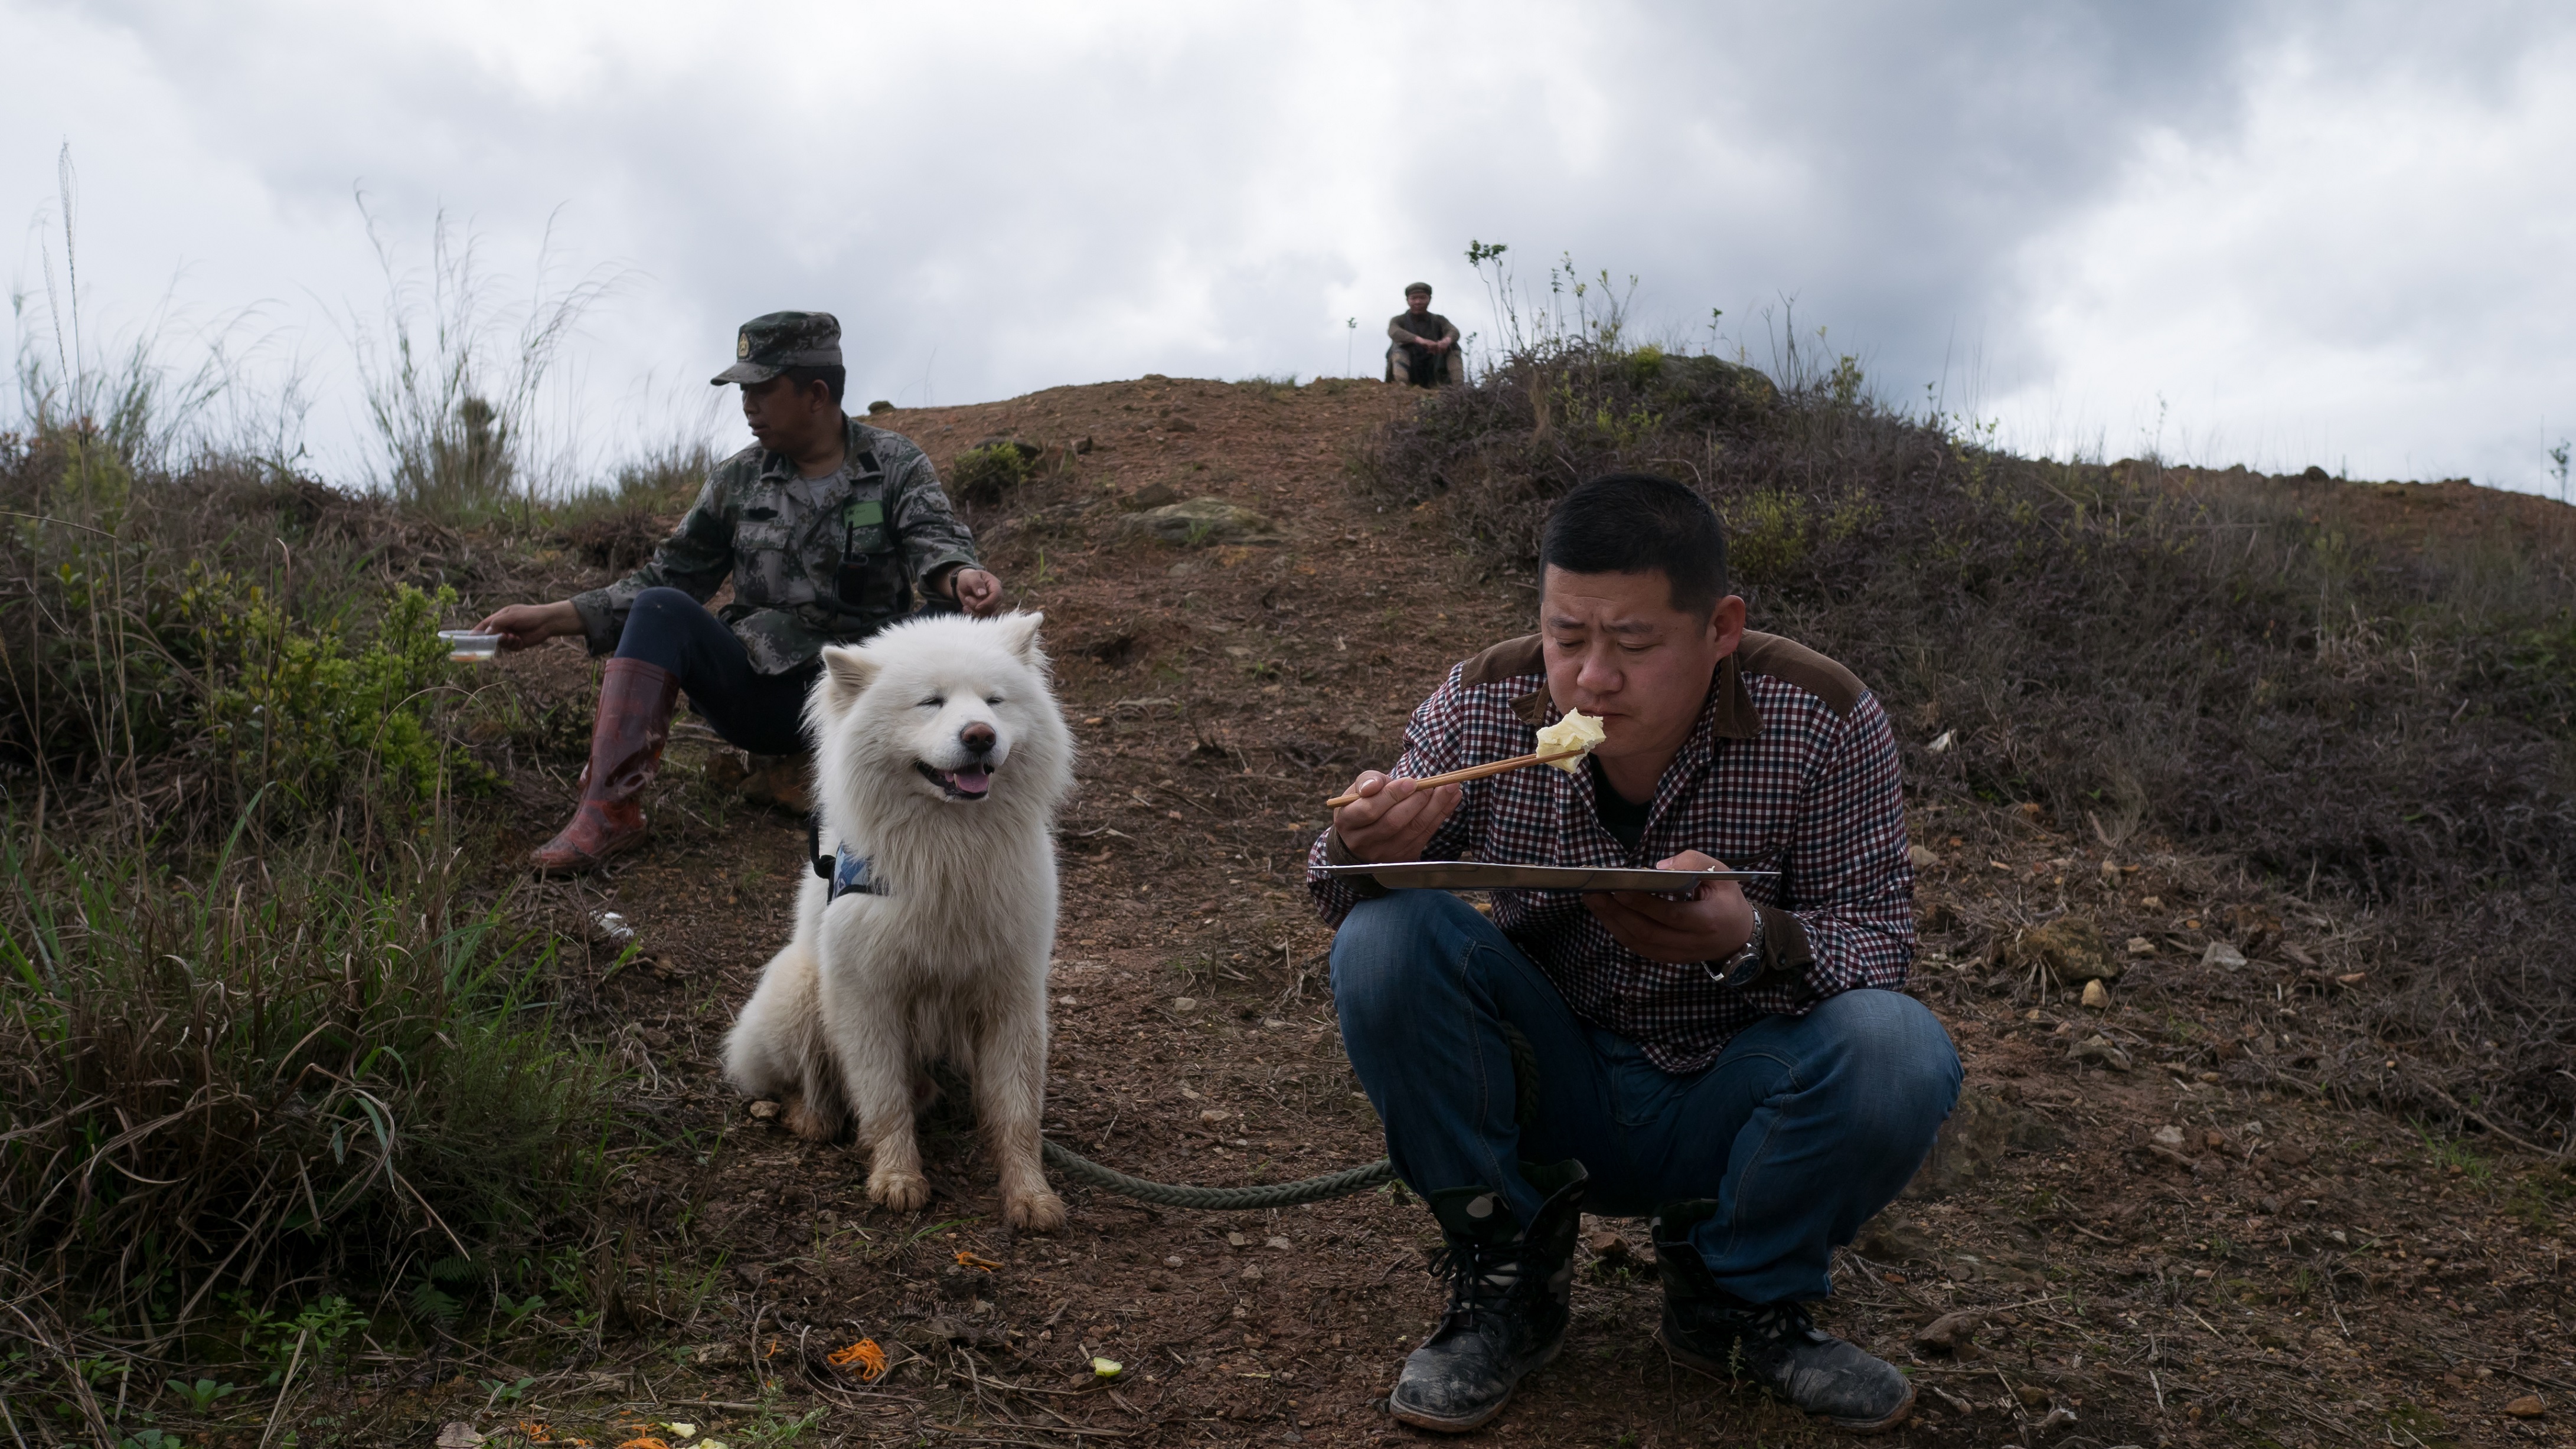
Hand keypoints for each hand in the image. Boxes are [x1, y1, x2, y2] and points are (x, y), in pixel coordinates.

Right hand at [473, 600, 581, 651]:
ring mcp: (510, 636)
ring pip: (500, 643)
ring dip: (506, 642)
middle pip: (491, 636)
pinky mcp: (518, 643)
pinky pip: (510, 648)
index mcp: (500, 617)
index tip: (469, 637)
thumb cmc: (529, 615)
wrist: (547, 622)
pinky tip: (519, 640)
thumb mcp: (512, 615)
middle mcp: (504, 627)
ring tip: (514, 636)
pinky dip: (513, 645)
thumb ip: (498, 622)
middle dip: (495, 638)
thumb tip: (487, 632)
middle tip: (503, 636)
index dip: (477, 630)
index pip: (485, 624)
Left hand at [949, 567, 1002, 615]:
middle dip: (978, 606)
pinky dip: (972, 614)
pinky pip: (982, 616)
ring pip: (987, 613)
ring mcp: (992, 603)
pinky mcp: (987, 610)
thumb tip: (983, 594)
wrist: (963, 584)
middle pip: (992, 606)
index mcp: (995, 584)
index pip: (997, 595)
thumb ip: (977, 583)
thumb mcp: (970, 577)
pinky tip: (966, 608)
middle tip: (967, 598)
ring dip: (974, 609)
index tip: (977, 606)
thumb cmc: (968, 578)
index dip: (988, 602)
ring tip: (966, 600)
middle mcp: (996, 595)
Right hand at [1328, 772, 1462, 862]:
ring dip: (1436, 807)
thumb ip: (1367, 781)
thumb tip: (1377, 784)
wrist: (1361, 837)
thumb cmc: (1361, 805)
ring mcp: (1384, 854)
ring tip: (1451, 788)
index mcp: (1347, 821)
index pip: (1369, 810)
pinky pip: (1425, 836)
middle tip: (1431, 785)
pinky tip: (1452, 799)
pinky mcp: (1403, 858)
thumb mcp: (1356, 790)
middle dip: (1416, 802)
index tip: (1411, 781)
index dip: (1391, 795)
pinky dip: (1441, 815)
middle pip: (1393, 823)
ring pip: (1413, 830)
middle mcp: (1363, 842)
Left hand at [1583, 850, 1756, 963]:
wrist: (1739, 937)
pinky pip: (1639, 947)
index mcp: (1707, 921)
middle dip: (1616, 911)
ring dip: (1611, 921)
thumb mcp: (1720, 874)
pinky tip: (1605, 914)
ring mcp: (1677, 955)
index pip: (1669, 914)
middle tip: (1593, 891)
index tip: (1618, 886)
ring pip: (1638, 942)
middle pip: (1647, 931)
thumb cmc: (1727, 900)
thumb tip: (1658, 867)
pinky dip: (1619, 931)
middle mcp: (1691, 943)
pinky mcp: (1667, 959)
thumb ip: (1693, 862)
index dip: (1642, 902)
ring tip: (1592, 900)